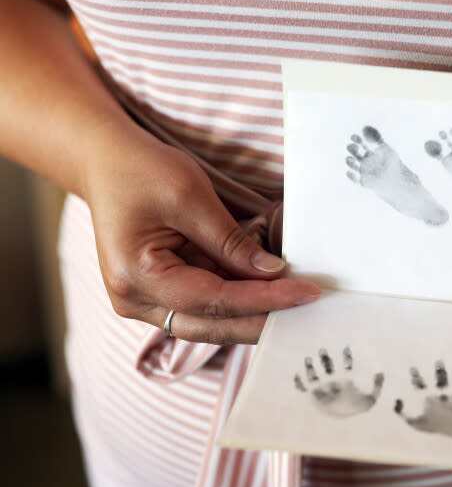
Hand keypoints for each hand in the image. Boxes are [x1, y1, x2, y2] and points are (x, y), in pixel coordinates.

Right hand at [83, 130, 320, 344]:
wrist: (106, 162)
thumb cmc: (140, 170)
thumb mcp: (190, 196)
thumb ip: (230, 241)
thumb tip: (272, 272)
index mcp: (135, 278)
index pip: (214, 300)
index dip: (264, 299)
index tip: (305, 293)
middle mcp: (135, 300)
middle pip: (212, 324)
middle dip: (262, 318)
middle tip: (309, 311)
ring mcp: (145, 301)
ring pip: (211, 321)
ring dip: (253, 314)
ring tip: (296, 306)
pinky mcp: (160, 293)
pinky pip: (205, 307)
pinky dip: (238, 302)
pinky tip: (270, 295)